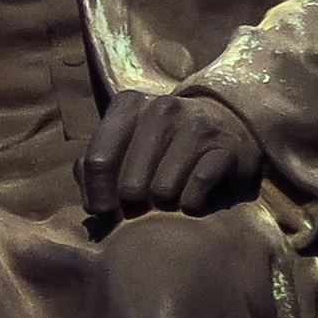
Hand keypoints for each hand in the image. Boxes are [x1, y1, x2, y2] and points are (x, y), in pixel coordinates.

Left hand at [83, 89, 261, 222]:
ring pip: (163, 190)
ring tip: (170, 195)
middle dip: (134, 204)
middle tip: (144, 203)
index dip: (99, 198)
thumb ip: (94, 167)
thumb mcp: (124, 143)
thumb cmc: (162, 143)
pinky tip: (191, 197)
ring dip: (164, 204)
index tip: (107, 212)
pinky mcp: (225, 147)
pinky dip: (190, 204)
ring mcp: (196, 124)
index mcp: (128, 105)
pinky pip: (195, 193)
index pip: (96, 161)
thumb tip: (92, 205)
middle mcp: (161, 108)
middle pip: (130, 184)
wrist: (224, 123)